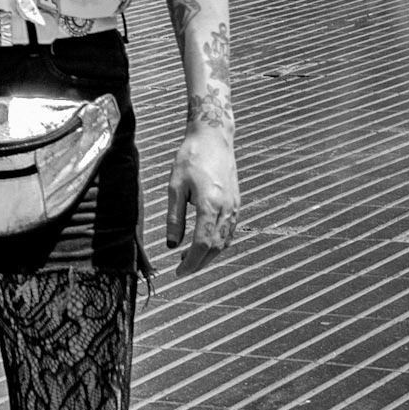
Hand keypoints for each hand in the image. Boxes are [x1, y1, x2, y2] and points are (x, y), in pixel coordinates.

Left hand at [166, 127, 238, 277]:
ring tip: (191, 259)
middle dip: (199, 263)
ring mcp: (234, 206)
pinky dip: (218, 243)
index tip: (179, 272)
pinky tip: (205, 243)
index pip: (202, 244)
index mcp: (210, 204)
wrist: (214, 137)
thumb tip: (172, 244)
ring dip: (209, 255)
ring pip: (225, 241)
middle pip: (215, 247)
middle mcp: (226, 208)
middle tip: (182, 269)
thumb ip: (175, 217)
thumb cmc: (191, 157)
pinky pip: (230, 231)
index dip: (191, 262)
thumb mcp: (175, 186)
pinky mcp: (236, 202)